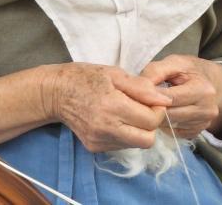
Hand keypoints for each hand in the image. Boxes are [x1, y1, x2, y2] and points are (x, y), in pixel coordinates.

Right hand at [44, 63, 172, 151]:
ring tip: (126, 112)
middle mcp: (106, 128)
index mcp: (112, 106)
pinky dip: (125, 134)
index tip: (152, 100)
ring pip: (135, 144)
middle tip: (143, 108)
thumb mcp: (115, 74)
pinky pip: (121, 145)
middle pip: (147, 140)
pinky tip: (114, 119)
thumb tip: (166, 100)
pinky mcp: (94, 147)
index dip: (157, 110)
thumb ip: (142, 88)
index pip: (151, 120)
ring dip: (138, 130)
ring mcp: (99, 141)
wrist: (55, 93)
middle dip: (151, 125)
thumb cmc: (85, 77)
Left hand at [140, 54, 221, 138]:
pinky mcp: (197, 132)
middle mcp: (207, 110)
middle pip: (169, 115)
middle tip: (140, 100)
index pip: (170, 98)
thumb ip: (156, 71)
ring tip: (151, 105)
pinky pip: (173, 132)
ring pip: (169, 125)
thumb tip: (138, 86)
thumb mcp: (175, 62)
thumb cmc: (190, 70)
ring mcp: (203, 124)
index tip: (137, 91)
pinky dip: (164, 124)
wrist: (213, 82)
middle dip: (152, 108)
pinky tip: (162, 113)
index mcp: (203, 89)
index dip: (151, 95)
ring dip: (157, 117)